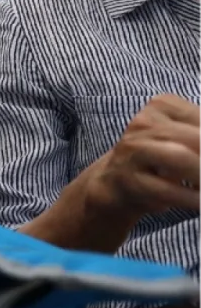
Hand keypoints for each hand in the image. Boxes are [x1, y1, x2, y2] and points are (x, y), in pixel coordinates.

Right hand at [85, 95, 200, 217]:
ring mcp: (133, 150)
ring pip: (180, 158)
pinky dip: (192, 199)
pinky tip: (200, 202)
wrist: (115, 181)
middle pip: (197, 138)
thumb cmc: (160, 158)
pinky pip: (167, 189)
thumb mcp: (183, 137)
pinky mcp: (128, 179)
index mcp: (162, 105)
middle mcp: (143, 122)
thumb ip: (200, 136)